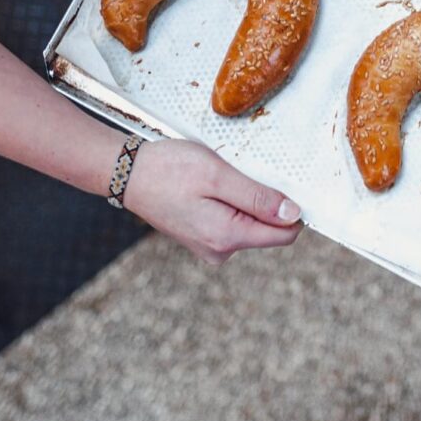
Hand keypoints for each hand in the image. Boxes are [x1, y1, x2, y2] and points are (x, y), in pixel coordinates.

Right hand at [123, 137, 301, 264]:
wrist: (127, 173)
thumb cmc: (169, 169)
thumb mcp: (218, 175)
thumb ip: (257, 198)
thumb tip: (293, 214)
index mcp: (227, 237)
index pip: (284, 234)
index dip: (294, 208)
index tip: (287, 181)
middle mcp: (220, 251)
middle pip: (268, 228)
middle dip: (266, 199)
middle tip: (244, 170)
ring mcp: (210, 246)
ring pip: (250, 222)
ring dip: (247, 197)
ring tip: (223, 175)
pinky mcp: (202, 237)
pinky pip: (233, 220)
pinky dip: (232, 200)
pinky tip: (213, 183)